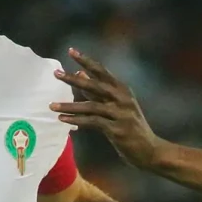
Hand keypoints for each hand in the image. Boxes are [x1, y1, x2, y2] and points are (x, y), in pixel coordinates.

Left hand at [50, 48, 164, 167]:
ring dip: (69, 105)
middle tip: (56, 73)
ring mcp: (121, 114)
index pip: (102, 71)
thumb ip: (99, 91)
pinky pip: (92, 123)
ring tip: (51, 105)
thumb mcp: (117, 105)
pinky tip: (62, 119)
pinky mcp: (117, 129)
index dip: (86, 61)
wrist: (150, 150)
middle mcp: (122, 98)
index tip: (71, 51)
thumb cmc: (130, 127)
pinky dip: (76, 120)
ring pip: (91, 106)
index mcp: (122, 90)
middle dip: (74, 79)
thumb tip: (81, 73)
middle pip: (95, 85)